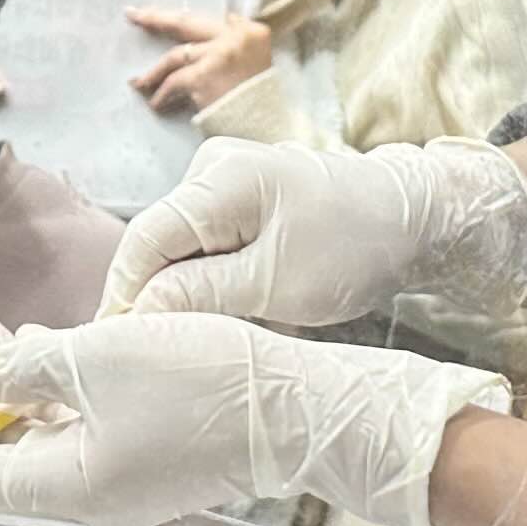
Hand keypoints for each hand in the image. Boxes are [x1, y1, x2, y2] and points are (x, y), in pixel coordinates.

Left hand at [0, 306, 505, 525]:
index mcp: (72, 487)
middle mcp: (92, 491)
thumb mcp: (100, 360)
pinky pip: (82, 420)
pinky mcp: (154, 447)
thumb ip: (30, 368)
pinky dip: (51, 383)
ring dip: (3, 377)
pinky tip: (30, 341)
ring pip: (42, 426)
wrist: (302, 403)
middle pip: (5, 447)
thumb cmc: (203, 383)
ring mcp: (126, 472)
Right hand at [101, 136, 526, 326]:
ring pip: (181, 247)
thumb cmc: (353, 248)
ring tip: (199, 338)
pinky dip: (213, 278)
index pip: (143, 242)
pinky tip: (230, 310)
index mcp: (218, 179)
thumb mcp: (275, 285)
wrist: (413, 218)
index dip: (123, 296)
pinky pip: (207, 242)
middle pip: (158, 243)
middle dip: (157, 298)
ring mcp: (224, 178)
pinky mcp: (240, 195)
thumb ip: (199, 294)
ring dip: (188, 292)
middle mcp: (211, 168)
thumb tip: (136, 310)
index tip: (113, 349)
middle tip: (155, 357)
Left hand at [125, 6, 271, 117]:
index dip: (187, 17)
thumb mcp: (258, 61)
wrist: (263, 128)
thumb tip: (226, 18)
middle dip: (156, 18)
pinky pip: (173, 83)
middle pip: (187, 23)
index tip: (165, 13)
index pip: (214, 19)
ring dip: (154, 71)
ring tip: (138, 82)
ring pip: (175, 56)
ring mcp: (217, 55)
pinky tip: (155, 103)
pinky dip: (162, 94)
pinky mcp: (202, 77)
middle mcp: (235, 37)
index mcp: (252, 31)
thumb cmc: (259, 98)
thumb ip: (239, 40)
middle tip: (132, 14)